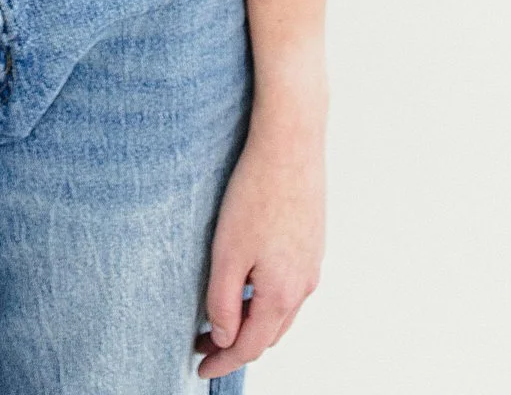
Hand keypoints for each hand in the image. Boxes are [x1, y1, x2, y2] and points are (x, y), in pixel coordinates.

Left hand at [196, 99, 325, 378]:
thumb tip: (223, 337)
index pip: (250, 346)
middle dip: (236, 343)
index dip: (222, 361)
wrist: (291, 142)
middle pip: (268, 333)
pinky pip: (288, 286)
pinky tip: (247, 284)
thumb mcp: (227, 251)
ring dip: (252, 321)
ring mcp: (311, 263)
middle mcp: (303, 285)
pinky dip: (266, 299)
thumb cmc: (257, 190)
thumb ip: (223, 300)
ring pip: (280, 311)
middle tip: (202, 343)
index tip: (199, 368)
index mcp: (282, 293)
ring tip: (219, 316)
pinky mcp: (310, 242)